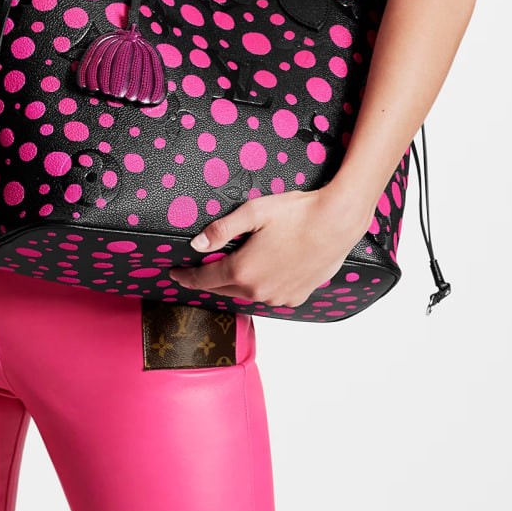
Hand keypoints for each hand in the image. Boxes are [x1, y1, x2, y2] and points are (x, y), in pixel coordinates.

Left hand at [166, 187, 369, 309]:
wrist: (337, 223)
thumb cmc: (296, 213)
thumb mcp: (253, 213)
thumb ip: (221, 230)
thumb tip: (196, 243)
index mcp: (242, 271)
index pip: (204, 279)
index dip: (185, 276)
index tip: (174, 274)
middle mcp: (258, 291)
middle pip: (223, 289)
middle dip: (208, 279)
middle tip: (197, 268)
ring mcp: (278, 297)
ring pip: (246, 294)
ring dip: (235, 283)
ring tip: (229, 268)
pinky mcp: (296, 297)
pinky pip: (269, 296)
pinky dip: (259, 287)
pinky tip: (260, 272)